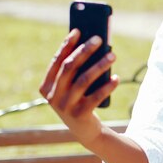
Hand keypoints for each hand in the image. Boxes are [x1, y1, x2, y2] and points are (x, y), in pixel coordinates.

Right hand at [39, 29, 118, 147]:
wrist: (85, 131)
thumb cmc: (80, 100)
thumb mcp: (73, 86)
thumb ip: (77, 70)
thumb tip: (91, 45)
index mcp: (46, 86)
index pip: (56, 61)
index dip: (66, 45)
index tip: (78, 30)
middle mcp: (52, 96)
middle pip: (69, 67)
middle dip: (85, 50)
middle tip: (99, 39)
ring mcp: (65, 106)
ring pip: (84, 79)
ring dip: (100, 65)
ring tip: (113, 55)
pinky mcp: (80, 115)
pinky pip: (96, 96)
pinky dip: (108, 86)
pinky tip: (117, 77)